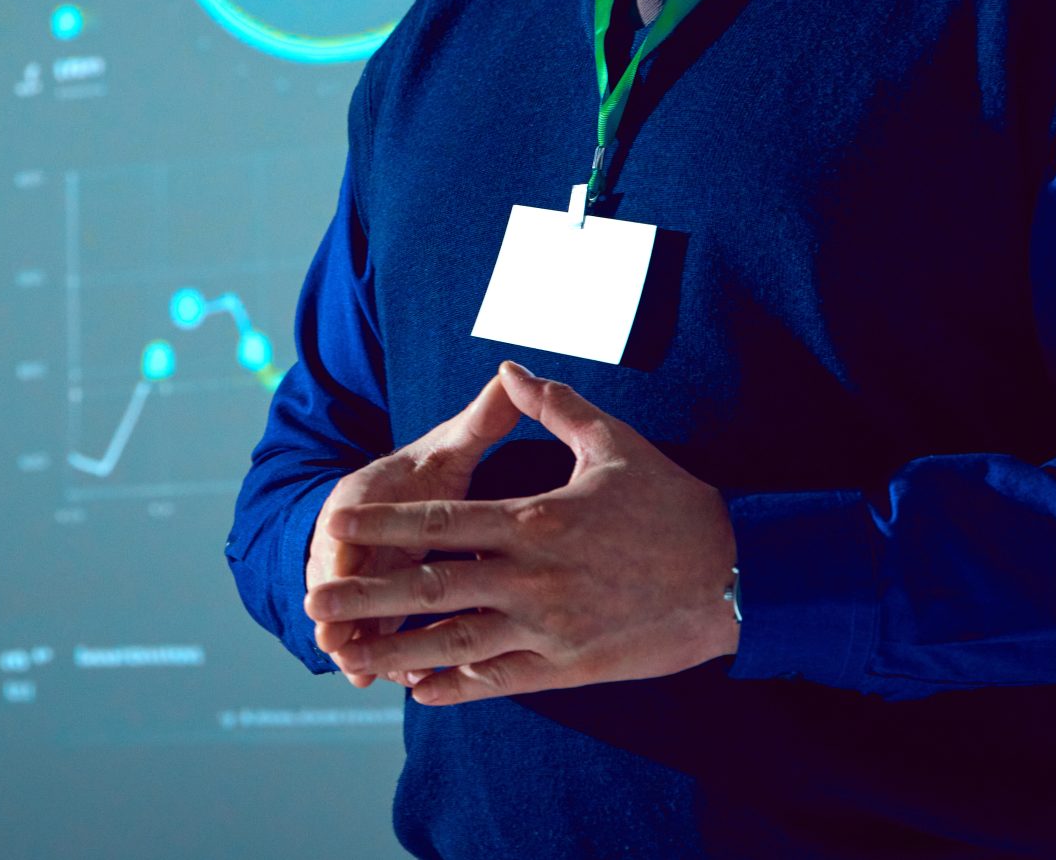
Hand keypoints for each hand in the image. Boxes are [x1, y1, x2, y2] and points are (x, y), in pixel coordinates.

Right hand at [304, 370, 524, 688]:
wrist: (386, 507)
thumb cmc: (420, 474)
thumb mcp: (444, 447)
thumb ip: (478, 422)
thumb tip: (510, 376)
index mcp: (361, 497)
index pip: (343, 519)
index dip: (339, 543)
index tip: (340, 559)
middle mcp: (351, 543)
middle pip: (338, 579)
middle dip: (336, 609)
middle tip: (334, 639)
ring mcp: (359, 582)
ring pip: (354, 617)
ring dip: (358, 645)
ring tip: (364, 676)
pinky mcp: (371, 613)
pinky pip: (375, 640)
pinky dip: (384, 661)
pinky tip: (404, 683)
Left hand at [308, 360, 738, 704]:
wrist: (738, 575)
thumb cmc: (675, 504)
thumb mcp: (614, 442)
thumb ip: (554, 406)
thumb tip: (511, 368)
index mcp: (534, 521)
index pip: (440, 522)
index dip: (384, 527)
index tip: (336, 527)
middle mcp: (532, 579)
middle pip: (432, 588)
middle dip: (369, 596)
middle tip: (317, 601)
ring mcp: (549, 629)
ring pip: (456, 644)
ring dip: (398, 650)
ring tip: (352, 655)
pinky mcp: (570, 666)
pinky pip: (499, 679)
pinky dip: (456, 685)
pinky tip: (420, 688)